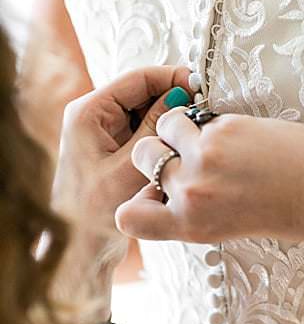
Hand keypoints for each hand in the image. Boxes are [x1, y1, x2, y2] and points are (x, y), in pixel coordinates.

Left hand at [51, 66, 188, 238]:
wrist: (78, 245)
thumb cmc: (94, 211)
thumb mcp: (132, 168)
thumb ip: (156, 128)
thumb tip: (183, 96)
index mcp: (89, 113)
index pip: (138, 78)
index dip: (173, 78)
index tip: (204, 87)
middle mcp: (93, 116)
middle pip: (144, 92)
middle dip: (175, 99)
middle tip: (205, 114)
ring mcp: (103, 130)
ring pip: (147, 111)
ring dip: (171, 119)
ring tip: (196, 132)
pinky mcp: (113, 146)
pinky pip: (145, 129)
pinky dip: (164, 134)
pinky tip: (181, 147)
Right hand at [116, 108, 303, 242]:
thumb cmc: (295, 211)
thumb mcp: (234, 226)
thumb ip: (198, 211)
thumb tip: (170, 189)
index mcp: (191, 227)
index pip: (128, 217)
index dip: (139, 198)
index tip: (160, 189)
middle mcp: (190, 195)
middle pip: (143, 158)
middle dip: (162, 150)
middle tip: (196, 151)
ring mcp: (204, 159)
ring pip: (166, 127)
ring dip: (185, 126)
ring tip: (219, 135)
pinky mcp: (224, 130)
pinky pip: (199, 115)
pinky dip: (215, 119)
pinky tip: (244, 131)